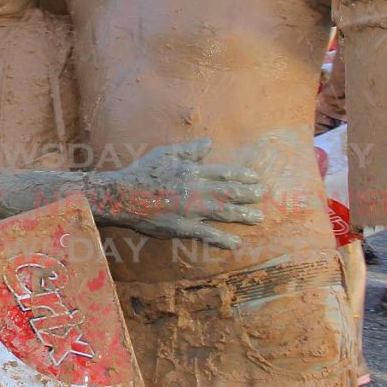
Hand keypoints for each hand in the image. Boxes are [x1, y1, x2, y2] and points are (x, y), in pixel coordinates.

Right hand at [88, 138, 264, 248]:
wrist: (123, 195)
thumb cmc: (143, 171)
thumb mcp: (166, 153)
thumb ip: (190, 150)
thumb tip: (209, 143)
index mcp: (193, 171)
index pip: (225, 172)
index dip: (243, 176)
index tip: (256, 178)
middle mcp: (196, 189)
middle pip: (230, 192)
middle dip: (249, 194)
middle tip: (263, 196)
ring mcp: (190, 209)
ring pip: (223, 212)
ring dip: (243, 215)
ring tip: (258, 217)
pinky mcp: (182, 226)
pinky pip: (206, 234)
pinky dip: (222, 239)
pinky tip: (235, 243)